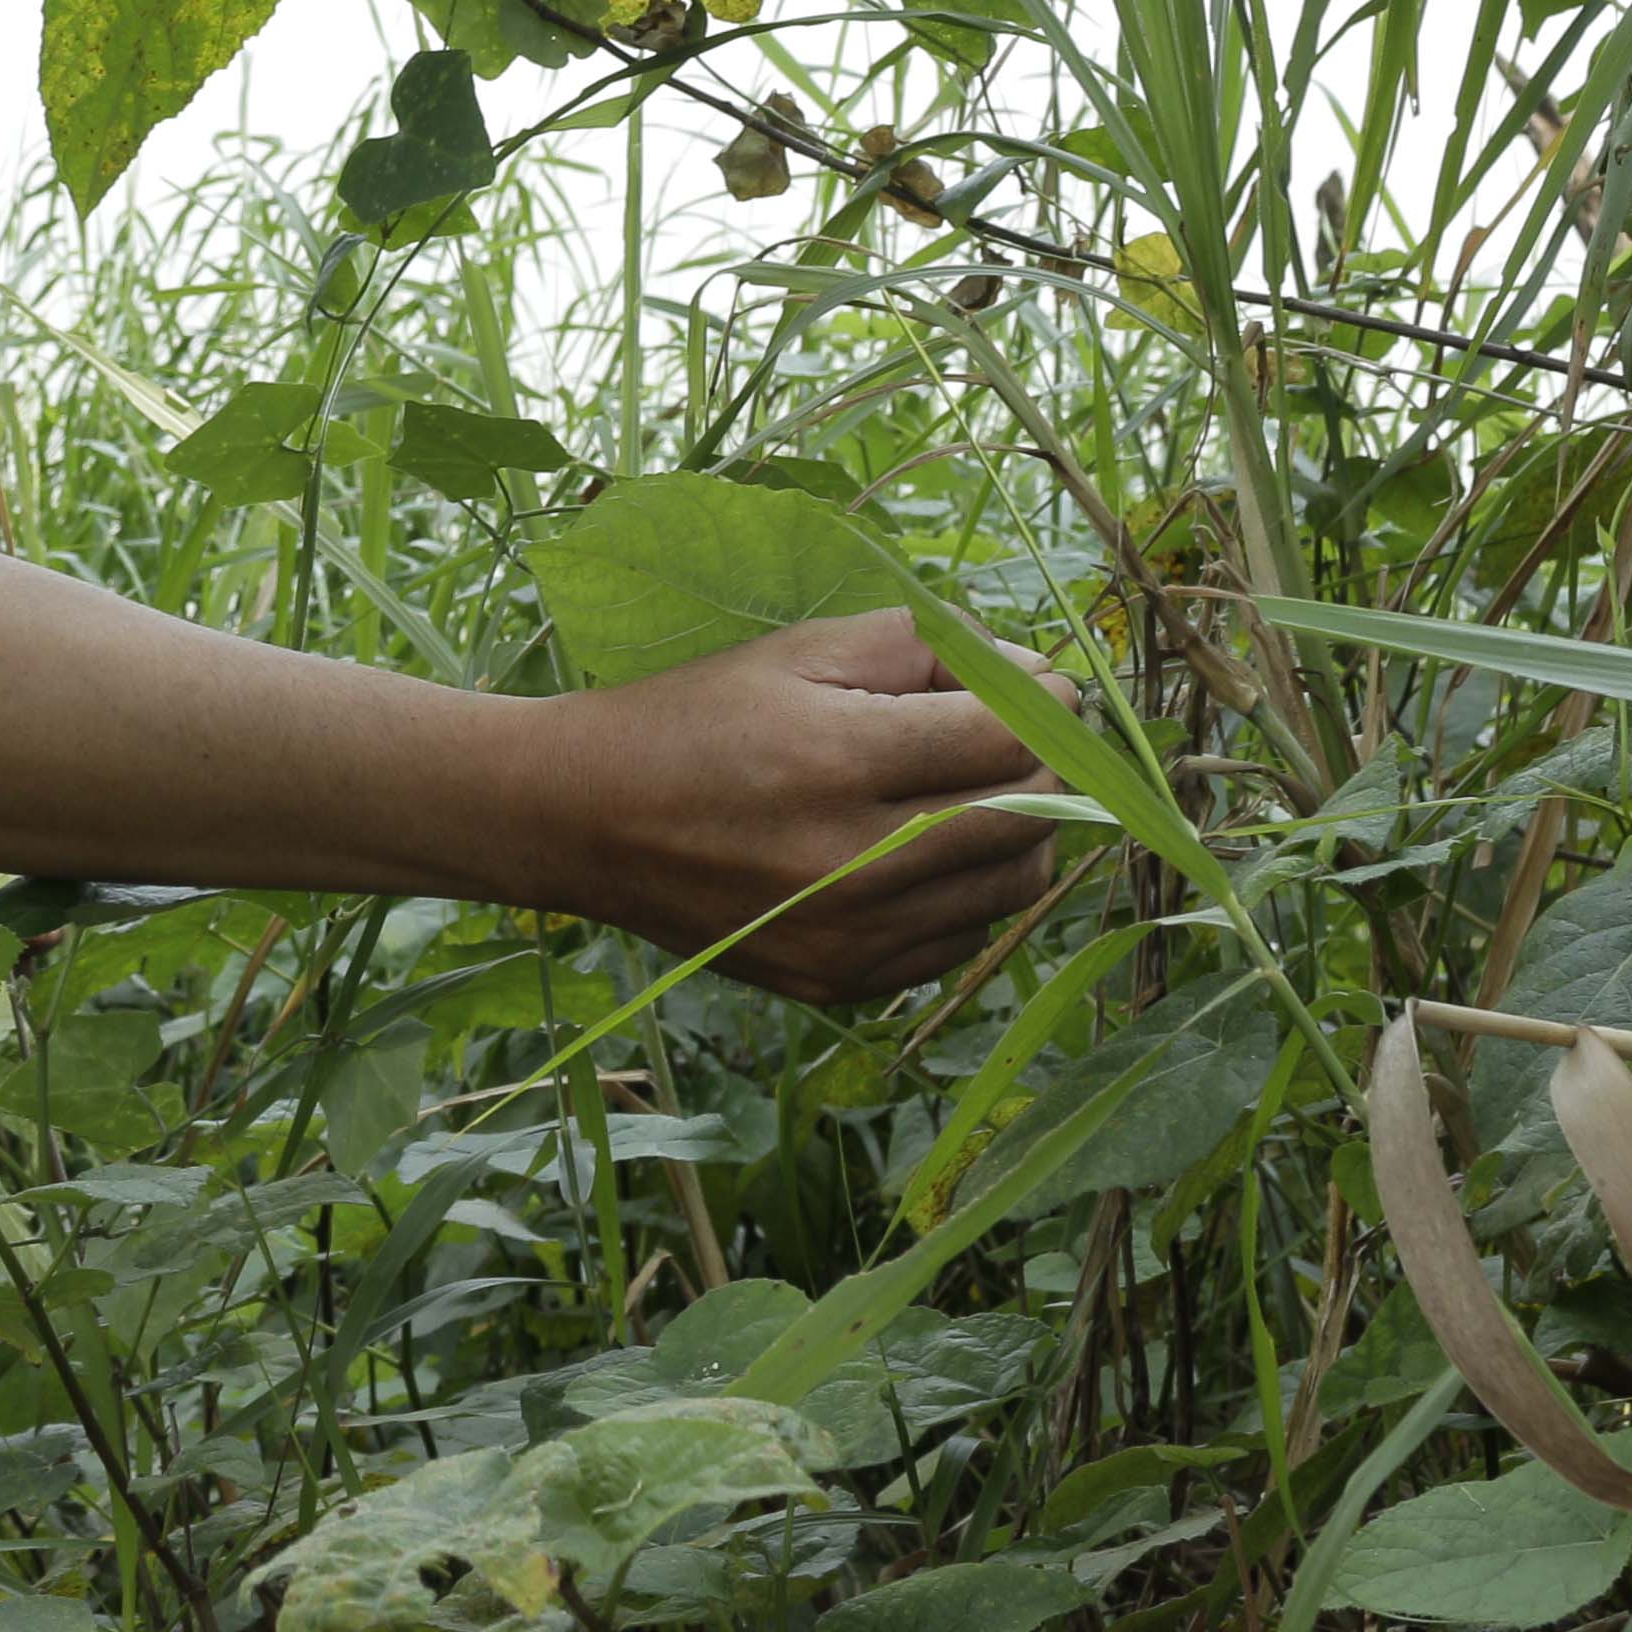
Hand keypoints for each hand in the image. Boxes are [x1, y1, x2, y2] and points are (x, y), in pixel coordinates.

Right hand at [544, 609, 1068, 1003]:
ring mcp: (850, 938)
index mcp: (839, 761)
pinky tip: (924, 854)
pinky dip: (969, 894)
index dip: (1046, 704)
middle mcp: (853, 864)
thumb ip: (926, 648)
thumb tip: (1038, 678)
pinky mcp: (841, 983)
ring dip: (1018, 834)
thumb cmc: (696, 716)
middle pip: (1031, 818)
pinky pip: (963, 943)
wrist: (585, 820)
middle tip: (1010, 737)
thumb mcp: (800, 648)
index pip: (1011, 741)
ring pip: (1014, 891)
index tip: (1038, 688)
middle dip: (1044, 766)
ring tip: (969, 793)